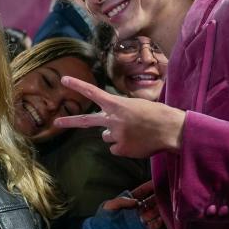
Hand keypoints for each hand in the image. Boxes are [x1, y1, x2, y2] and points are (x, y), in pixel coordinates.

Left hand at [53, 77, 186, 157]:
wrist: (171, 130)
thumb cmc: (158, 115)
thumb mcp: (137, 106)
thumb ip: (119, 114)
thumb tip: (105, 131)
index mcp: (117, 104)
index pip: (93, 92)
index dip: (77, 86)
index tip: (63, 79)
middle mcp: (113, 119)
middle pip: (87, 121)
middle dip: (70, 121)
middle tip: (57, 122)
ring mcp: (116, 135)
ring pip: (106, 137)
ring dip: (116, 135)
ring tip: (135, 132)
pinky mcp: (120, 149)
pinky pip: (115, 149)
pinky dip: (124, 147)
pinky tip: (137, 143)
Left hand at [100, 182, 162, 228]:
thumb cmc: (105, 220)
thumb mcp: (109, 206)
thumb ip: (121, 201)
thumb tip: (136, 201)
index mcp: (130, 201)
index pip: (142, 192)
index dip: (149, 186)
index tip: (156, 181)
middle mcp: (138, 209)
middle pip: (151, 200)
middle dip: (159, 195)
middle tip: (166, 190)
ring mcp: (142, 219)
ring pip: (156, 211)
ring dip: (162, 206)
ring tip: (169, 201)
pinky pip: (156, 224)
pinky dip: (161, 220)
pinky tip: (165, 215)